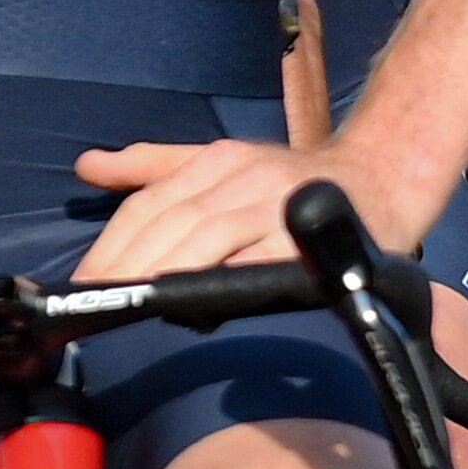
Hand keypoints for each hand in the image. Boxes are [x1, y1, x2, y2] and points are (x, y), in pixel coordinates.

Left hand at [74, 137, 433, 278]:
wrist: (387, 180)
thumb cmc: (299, 183)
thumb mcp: (225, 163)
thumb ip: (156, 167)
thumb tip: (87, 167)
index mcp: (219, 159)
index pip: (149, 204)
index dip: (110, 247)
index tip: (80, 287)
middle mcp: (247, 175)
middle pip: (171, 222)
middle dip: (126, 267)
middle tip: (93, 309)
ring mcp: (281, 204)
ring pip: (206, 237)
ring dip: (161, 275)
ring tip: (128, 309)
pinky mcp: (311, 238)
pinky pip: (258, 262)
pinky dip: (222, 283)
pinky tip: (193, 307)